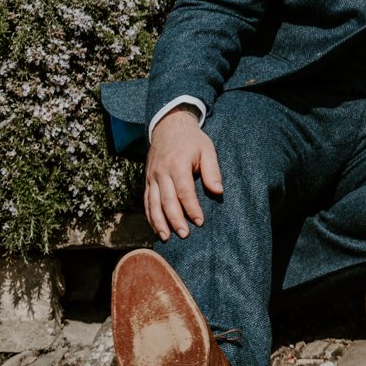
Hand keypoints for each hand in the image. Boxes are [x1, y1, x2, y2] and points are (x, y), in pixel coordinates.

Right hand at [144, 108, 223, 240]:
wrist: (168, 127)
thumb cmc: (192, 140)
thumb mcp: (207, 150)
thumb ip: (213, 171)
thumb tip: (218, 192)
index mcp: (177, 165)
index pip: (184, 191)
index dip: (192, 208)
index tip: (200, 221)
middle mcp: (161, 172)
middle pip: (167, 201)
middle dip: (175, 220)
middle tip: (185, 234)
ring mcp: (151, 177)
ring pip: (153, 203)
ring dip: (159, 222)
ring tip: (167, 237)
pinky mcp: (147, 181)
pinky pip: (147, 201)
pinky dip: (150, 216)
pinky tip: (156, 228)